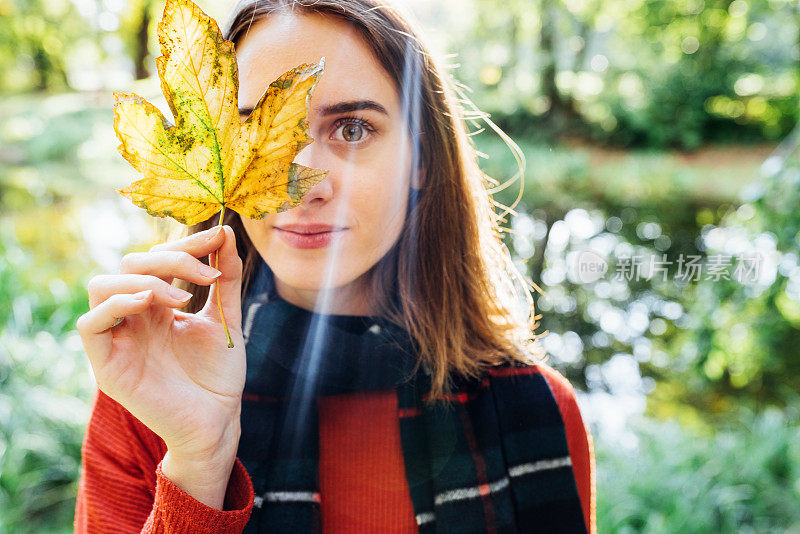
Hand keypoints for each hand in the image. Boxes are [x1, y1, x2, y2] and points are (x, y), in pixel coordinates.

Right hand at [76, 225, 244, 460]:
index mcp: (158, 304)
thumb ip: (225, 277)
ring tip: (182, 298)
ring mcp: (118, 338)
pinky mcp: (107, 365)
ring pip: (102, 286)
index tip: (220, 236)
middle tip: (208, 274)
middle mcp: (134, 316)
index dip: (186, 244)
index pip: (156, 257)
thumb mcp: (226, 317)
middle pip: (130, 264)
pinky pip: (90, 325)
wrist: (219, 419)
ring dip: (143, 281)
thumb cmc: (220, 374)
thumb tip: (226, 232)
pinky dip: (115, 306)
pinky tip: (149, 305)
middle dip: (170, 259)